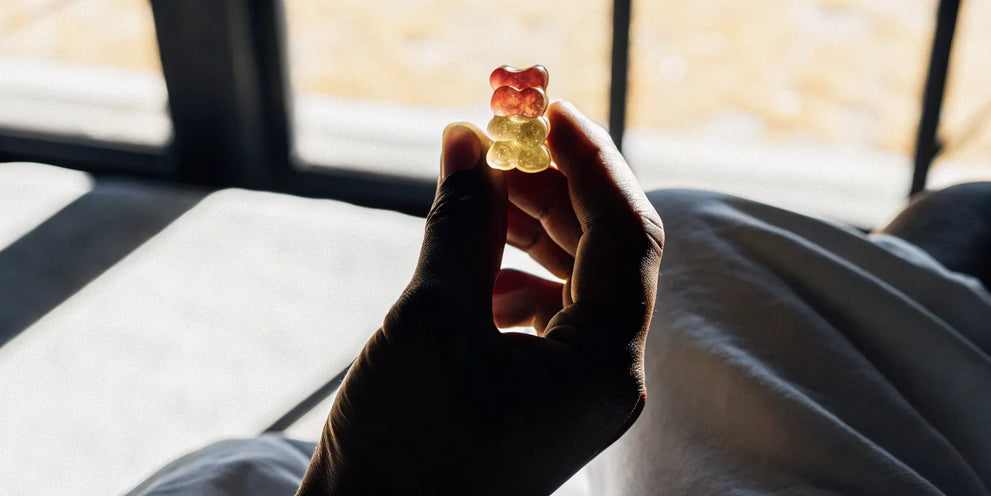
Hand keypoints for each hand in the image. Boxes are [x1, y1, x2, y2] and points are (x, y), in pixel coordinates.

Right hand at [297, 101, 663, 494]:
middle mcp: (608, 377)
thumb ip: (461, 223)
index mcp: (607, 364)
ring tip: (480, 188)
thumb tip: (468, 142)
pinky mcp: (541, 397)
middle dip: (556, 188)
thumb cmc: (400, 449)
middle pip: (606, 253)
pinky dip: (516, 273)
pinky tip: (476, 261)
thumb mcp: (432, 319)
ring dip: (533, 226)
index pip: (626, 233)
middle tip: (500, 140)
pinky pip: (549, 314)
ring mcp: (577, 391)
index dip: (589, 160)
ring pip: (577, 281)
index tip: (544, 110)